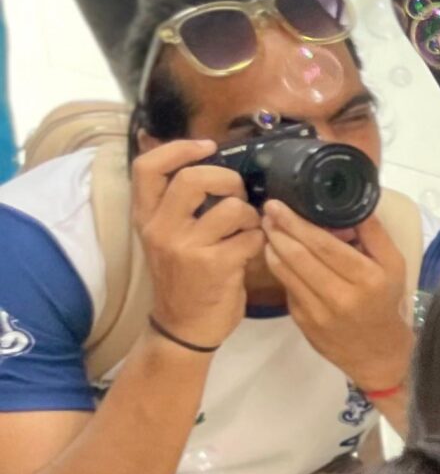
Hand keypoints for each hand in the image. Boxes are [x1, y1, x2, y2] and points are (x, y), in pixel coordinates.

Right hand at [130, 139, 263, 349]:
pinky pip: (251, 237)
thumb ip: (182, 205)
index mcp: (146, 217)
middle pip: (194, 178)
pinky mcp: (213, 265)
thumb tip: (217, 167)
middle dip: (229, 180)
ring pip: (232, 207)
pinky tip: (251, 252)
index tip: (207, 146)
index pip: (147, 167)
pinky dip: (259, 241)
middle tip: (239, 195)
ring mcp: (185, 246)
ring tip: (246, 230)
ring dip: (251, 216)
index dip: (179, 148)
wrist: (184, 327)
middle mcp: (160, 228)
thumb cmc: (185, 278)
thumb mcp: (169, 238)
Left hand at [260, 204, 412, 394]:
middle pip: (299, 256)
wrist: (377, 353)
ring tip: (269, 229)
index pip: (324, 245)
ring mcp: (319, 311)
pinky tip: (277, 255)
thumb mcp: (394, 266)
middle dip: (279, 230)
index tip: (279, 206)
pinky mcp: (303, 322)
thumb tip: (349, 205)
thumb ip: (374, 234)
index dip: (297, 224)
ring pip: (286, 271)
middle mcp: (342, 296)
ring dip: (273, 247)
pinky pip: (287, 288)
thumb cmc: (385, 302)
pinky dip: (279, 268)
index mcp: (367, 278)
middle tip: (267, 212)